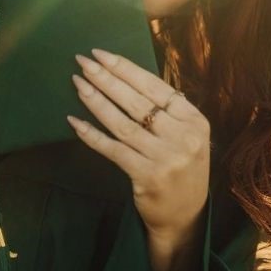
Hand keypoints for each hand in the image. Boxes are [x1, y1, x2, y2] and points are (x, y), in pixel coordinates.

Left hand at [67, 48, 209, 248]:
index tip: (102, 55)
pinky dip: (92, 135)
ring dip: (96, 101)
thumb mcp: (186, 136)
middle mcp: (183, 137)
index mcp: (194, 120)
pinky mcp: (147, 176)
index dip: (125, 69)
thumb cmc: (181, 169)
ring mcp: (166, 158)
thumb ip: (167, 112)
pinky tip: (75, 122)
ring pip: (122, 123)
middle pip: (137, 101)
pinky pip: (113, 150)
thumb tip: (127, 77)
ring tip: (78, 84)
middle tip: (83, 62)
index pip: (154, 87)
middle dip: (106, 79)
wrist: (185, 216)